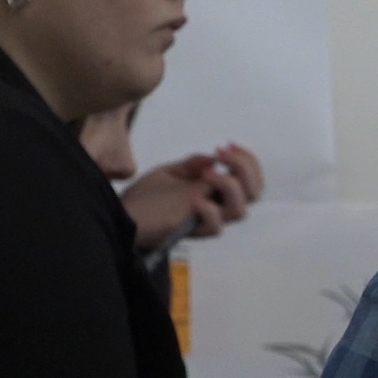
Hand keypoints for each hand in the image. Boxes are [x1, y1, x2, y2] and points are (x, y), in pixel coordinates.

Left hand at [121, 143, 263, 249]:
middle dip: (244, 168)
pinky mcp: (193, 231)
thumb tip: (214, 159)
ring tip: (207, 174)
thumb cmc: (147, 196)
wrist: (123, 216)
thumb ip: (194, 164)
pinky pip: (214, 226)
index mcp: (216, 191)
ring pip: (240, 211)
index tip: (228, 145)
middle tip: (222, 153)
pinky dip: (208, 209)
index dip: (248, 161)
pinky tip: (192, 197)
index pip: (250, 179)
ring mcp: (207, 220)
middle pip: (254, 193)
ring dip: (229, 186)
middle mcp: (217, 206)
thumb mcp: (172, 171)